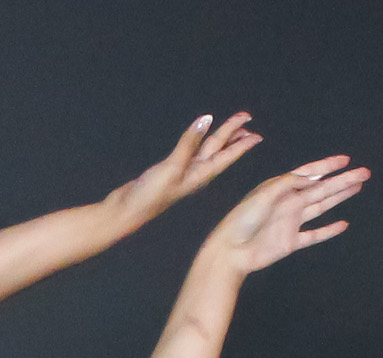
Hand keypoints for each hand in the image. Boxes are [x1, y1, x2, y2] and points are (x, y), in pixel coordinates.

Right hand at [107, 115, 263, 231]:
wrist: (124, 213)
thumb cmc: (149, 196)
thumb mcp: (172, 167)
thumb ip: (189, 143)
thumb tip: (206, 119)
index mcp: (200, 175)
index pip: (227, 156)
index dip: (243, 145)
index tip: (258, 136)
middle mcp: (194, 174)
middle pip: (219, 150)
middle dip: (234, 135)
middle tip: (248, 119)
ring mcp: (181, 173)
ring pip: (206, 150)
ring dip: (219, 137)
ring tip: (232, 126)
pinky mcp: (168, 171)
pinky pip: (190, 151)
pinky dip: (197, 140)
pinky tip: (199, 135)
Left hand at [206, 155, 369, 273]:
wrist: (229, 252)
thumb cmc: (242, 220)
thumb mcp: (264, 194)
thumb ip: (289, 183)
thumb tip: (311, 178)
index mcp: (280, 189)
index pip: (308, 173)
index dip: (327, 166)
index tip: (346, 160)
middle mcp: (288, 203)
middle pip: (321, 189)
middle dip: (343, 180)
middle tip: (365, 172)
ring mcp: (290, 223)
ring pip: (321, 207)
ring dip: (340, 197)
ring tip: (358, 186)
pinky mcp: (290, 242)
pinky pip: (314, 236)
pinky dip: (328, 231)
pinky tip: (343, 224)